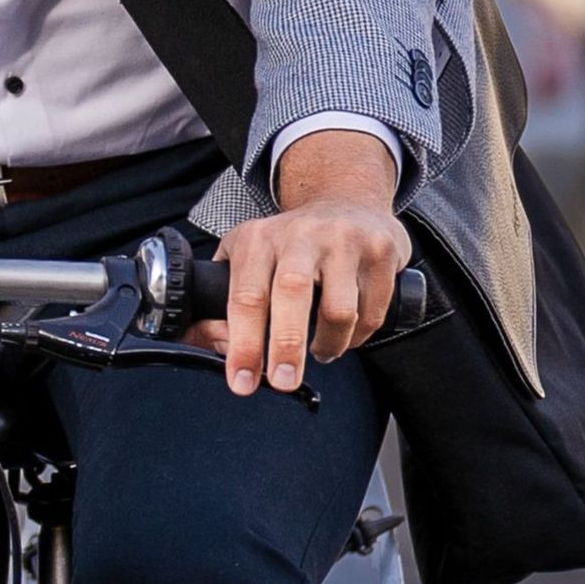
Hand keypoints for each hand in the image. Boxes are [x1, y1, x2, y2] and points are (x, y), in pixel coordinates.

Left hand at [200, 129, 408, 395]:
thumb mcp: (247, 258)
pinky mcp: (380, 250)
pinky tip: (349, 332)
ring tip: (320, 351)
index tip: (242, 381)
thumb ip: (220, 303)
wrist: (347, 200)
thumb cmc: (290, 244)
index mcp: (260, 240)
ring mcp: (344, 239)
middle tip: (283, 383)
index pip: (246, 295)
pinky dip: (359, 336)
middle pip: (292, 294)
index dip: (243, 344)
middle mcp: (301, 234)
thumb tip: (204, 343)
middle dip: (286, 347)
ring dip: (329, 345)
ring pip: (339, 310)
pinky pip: (372, 312)